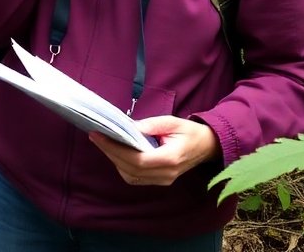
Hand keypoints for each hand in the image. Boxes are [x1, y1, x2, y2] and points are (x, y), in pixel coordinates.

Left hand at [87, 116, 220, 185]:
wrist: (207, 146)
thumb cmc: (190, 132)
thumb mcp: (172, 122)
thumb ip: (150, 125)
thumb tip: (128, 127)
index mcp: (170, 158)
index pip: (137, 160)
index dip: (115, 149)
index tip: (99, 135)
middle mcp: (166, 174)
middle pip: (130, 169)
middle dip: (110, 153)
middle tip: (95, 136)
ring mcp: (163, 180)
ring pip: (130, 176)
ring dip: (114, 160)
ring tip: (103, 142)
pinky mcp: (160, 180)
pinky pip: (136, 178)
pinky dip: (123, 166)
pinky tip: (116, 152)